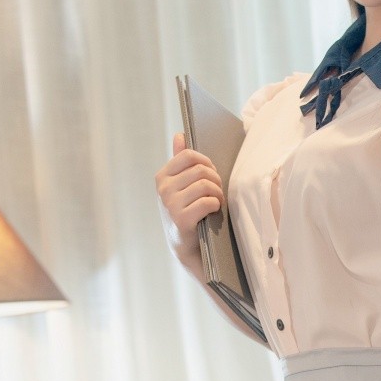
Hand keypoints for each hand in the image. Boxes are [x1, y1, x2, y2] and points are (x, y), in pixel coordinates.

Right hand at [155, 132, 225, 263]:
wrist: (184, 245)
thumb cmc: (185, 211)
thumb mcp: (179, 185)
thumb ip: (179, 160)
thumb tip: (180, 135)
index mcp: (162, 177)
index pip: (188, 155)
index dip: (206, 161)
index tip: (211, 173)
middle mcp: (164, 189)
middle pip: (200, 170)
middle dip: (216, 179)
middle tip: (218, 190)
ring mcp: (171, 204)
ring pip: (206, 185)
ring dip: (218, 193)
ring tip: (217, 200)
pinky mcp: (182, 219)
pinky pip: (207, 202)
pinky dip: (216, 204)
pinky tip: (214, 210)